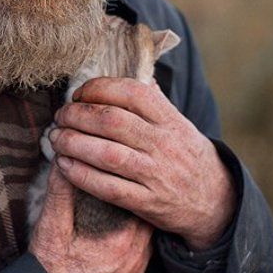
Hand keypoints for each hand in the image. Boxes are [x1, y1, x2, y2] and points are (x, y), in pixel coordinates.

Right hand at [29, 165, 152, 272]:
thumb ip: (60, 194)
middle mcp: (136, 257)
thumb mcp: (51, 228)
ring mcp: (136, 272)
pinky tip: (120, 228)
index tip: (121, 168)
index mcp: (120, 240)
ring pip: (147, 235)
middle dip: (135, 197)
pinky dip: (135, 237)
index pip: (138, 199)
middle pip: (146, 216)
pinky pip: (142, 252)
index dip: (130, 181)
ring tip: (123, 199)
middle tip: (124, 178)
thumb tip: (63, 162)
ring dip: (136, 217)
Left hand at [49, 77, 235, 250]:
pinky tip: (63, 166)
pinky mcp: (148, 202)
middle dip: (77, 115)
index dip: (98, 89)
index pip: (131, 92)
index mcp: (170, 119)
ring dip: (73, 144)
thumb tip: (129, 69)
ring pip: (106, 154)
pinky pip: (108, 188)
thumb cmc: (186, 155)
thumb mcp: (178, 123)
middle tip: (60, 116)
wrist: (217, 201)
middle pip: (112, 121)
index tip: (78, 94)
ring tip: (55, 139)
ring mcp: (156, 174)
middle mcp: (164, 143)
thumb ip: (152, 101)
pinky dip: (81, 175)